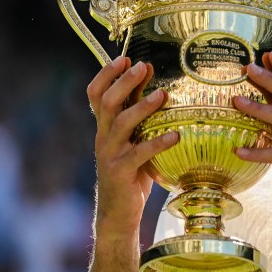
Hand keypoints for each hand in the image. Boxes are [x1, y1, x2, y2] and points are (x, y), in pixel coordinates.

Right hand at [85, 56, 177, 271]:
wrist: (117, 214)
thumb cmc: (132, 175)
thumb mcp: (134, 144)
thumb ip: (142, 124)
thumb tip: (165, 94)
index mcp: (105, 128)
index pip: (95, 94)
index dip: (106, 74)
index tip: (124, 57)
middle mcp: (103, 137)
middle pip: (107, 102)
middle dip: (124, 82)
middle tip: (142, 66)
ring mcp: (110, 155)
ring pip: (120, 123)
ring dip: (141, 107)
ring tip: (162, 95)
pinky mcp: (120, 173)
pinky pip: (139, 154)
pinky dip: (158, 143)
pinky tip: (176, 135)